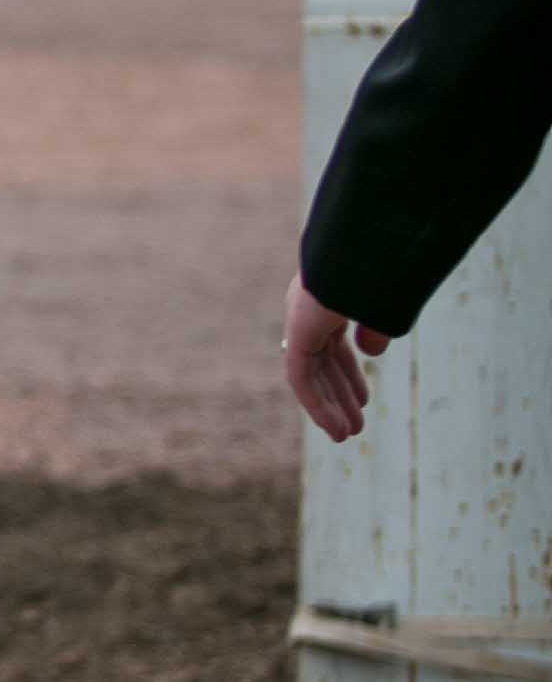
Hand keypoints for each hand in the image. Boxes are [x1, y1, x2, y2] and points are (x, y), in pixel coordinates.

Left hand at [283, 272, 388, 443]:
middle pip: (323, 364)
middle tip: (353, 426)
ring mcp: (300, 322)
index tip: (364, 401)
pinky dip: (317, 405)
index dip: (349, 375)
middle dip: (339, 396)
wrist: (365, 245)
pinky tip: (334, 428)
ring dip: (328, 408)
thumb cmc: (383, 266)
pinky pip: (301, 378)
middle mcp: (309, 311)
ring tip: (345, 436)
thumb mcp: (384, 304)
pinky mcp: (297, 334)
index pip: (334, 345)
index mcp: (328, 300)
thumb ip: (376, 329)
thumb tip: (371, 352)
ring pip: (311, 376)